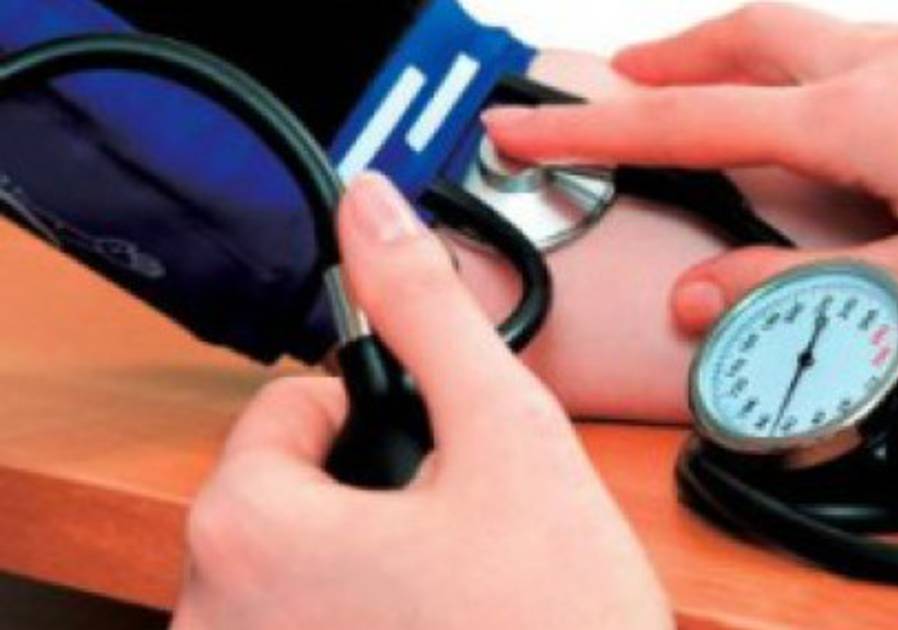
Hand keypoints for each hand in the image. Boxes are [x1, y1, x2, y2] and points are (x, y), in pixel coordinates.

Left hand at [171, 174, 670, 628]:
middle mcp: (215, 612)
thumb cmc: (556, 624)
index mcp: (250, 528)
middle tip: (465, 524)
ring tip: (460, 581)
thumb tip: (374, 208)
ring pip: (303, 555)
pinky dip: (362, 610)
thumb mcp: (506, 437)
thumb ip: (430, 309)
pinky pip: (307, 618)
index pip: (289, 403)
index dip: (382, 408)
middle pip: (289, 484)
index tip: (441, 447)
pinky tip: (438, 622)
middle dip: (375, 487)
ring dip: (372, 550)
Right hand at [485, 4, 897, 425]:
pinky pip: (855, 49)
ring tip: (693, 83)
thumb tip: (706, 298)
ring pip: (799, 38)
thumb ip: (806, 294)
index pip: (689, 124)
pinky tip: (818, 104)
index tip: (523, 127)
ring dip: (727, 56)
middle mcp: (888, 68)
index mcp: (859, 118)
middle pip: (740, 43)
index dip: (591, 132)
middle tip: (606, 85)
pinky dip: (799, 65)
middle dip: (660, 64)